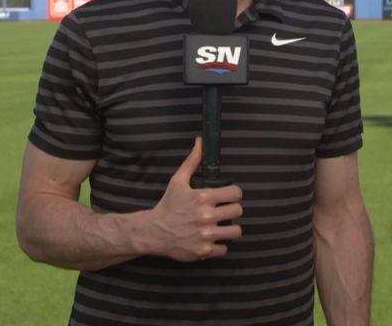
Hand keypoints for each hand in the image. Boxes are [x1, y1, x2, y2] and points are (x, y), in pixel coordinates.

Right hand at [144, 137, 243, 260]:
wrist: (153, 232)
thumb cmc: (168, 205)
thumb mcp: (178, 181)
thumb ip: (192, 161)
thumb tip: (200, 141)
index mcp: (203, 197)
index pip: (236, 193)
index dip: (233, 194)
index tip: (227, 197)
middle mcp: (206, 216)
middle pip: (238, 211)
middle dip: (232, 211)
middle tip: (223, 212)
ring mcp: (205, 234)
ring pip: (236, 231)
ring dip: (230, 229)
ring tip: (221, 227)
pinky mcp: (204, 251)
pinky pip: (224, 249)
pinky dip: (219, 246)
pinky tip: (211, 239)